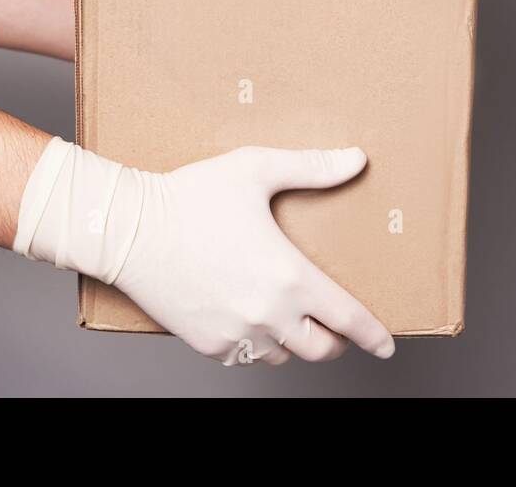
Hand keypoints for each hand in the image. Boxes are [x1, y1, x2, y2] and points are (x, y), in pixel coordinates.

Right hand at [14, 140, 394, 365]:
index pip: (347, 319)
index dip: (373, 335)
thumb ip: (311, 167)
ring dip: (296, 343)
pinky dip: (259, 345)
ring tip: (296, 321)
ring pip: (283, 355)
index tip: (387, 344)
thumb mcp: (256, 169)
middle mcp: (267, 314)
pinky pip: (246, 356)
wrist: (128, 229)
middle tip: (338, 326)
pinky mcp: (207, 343)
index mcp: (289, 277)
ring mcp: (236, 333)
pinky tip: (255, 322)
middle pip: (320, 349)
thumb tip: (356, 159)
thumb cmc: (191, 196)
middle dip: (337, 341)